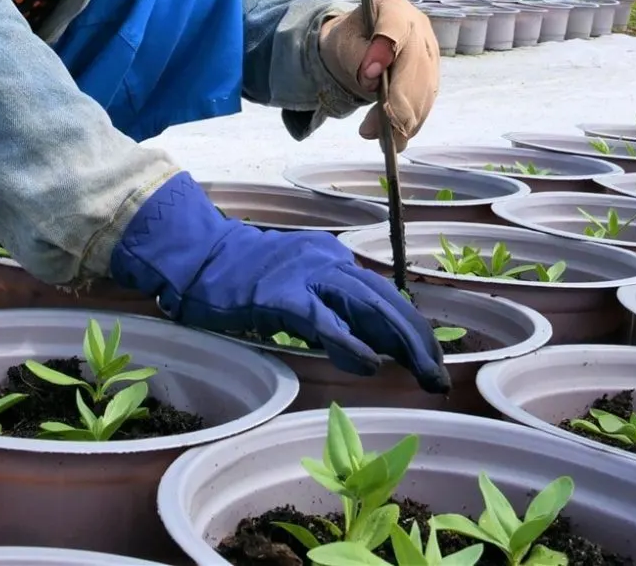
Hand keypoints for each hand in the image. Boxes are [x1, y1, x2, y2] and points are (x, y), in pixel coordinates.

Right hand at [110, 172, 448, 392]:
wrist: (196, 257)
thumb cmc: (239, 280)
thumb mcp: (294, 288)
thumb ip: (328, 309)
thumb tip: (371, 346)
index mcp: (331, 260)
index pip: (384, 295)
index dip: (412, 329)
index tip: (432, 360)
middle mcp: (327, 261)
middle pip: (386, 300)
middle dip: (418, 341)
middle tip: (439, 378)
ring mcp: (306, 274)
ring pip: (368, 306)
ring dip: (402, 344)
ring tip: (424, 375)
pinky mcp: (282, 294)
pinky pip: (325, 320)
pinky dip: (351, 342)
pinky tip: (371, 365)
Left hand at [318, 0, 440, 146]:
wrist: (361, 42)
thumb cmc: (351, 38)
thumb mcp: (342, 41)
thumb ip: (355, 55)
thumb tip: (371, 79)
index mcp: (395, 10)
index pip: (394, 28)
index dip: (384, 51)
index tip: (368, 76)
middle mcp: (420, 30)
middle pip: (415, 67)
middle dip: (395, 102)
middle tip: (372, 129)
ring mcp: (431, 54)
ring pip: (424, 90)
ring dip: (404, 120)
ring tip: (382, 141)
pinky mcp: (433, 77)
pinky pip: (426, 103)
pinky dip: (411, 124)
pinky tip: (396, 140)